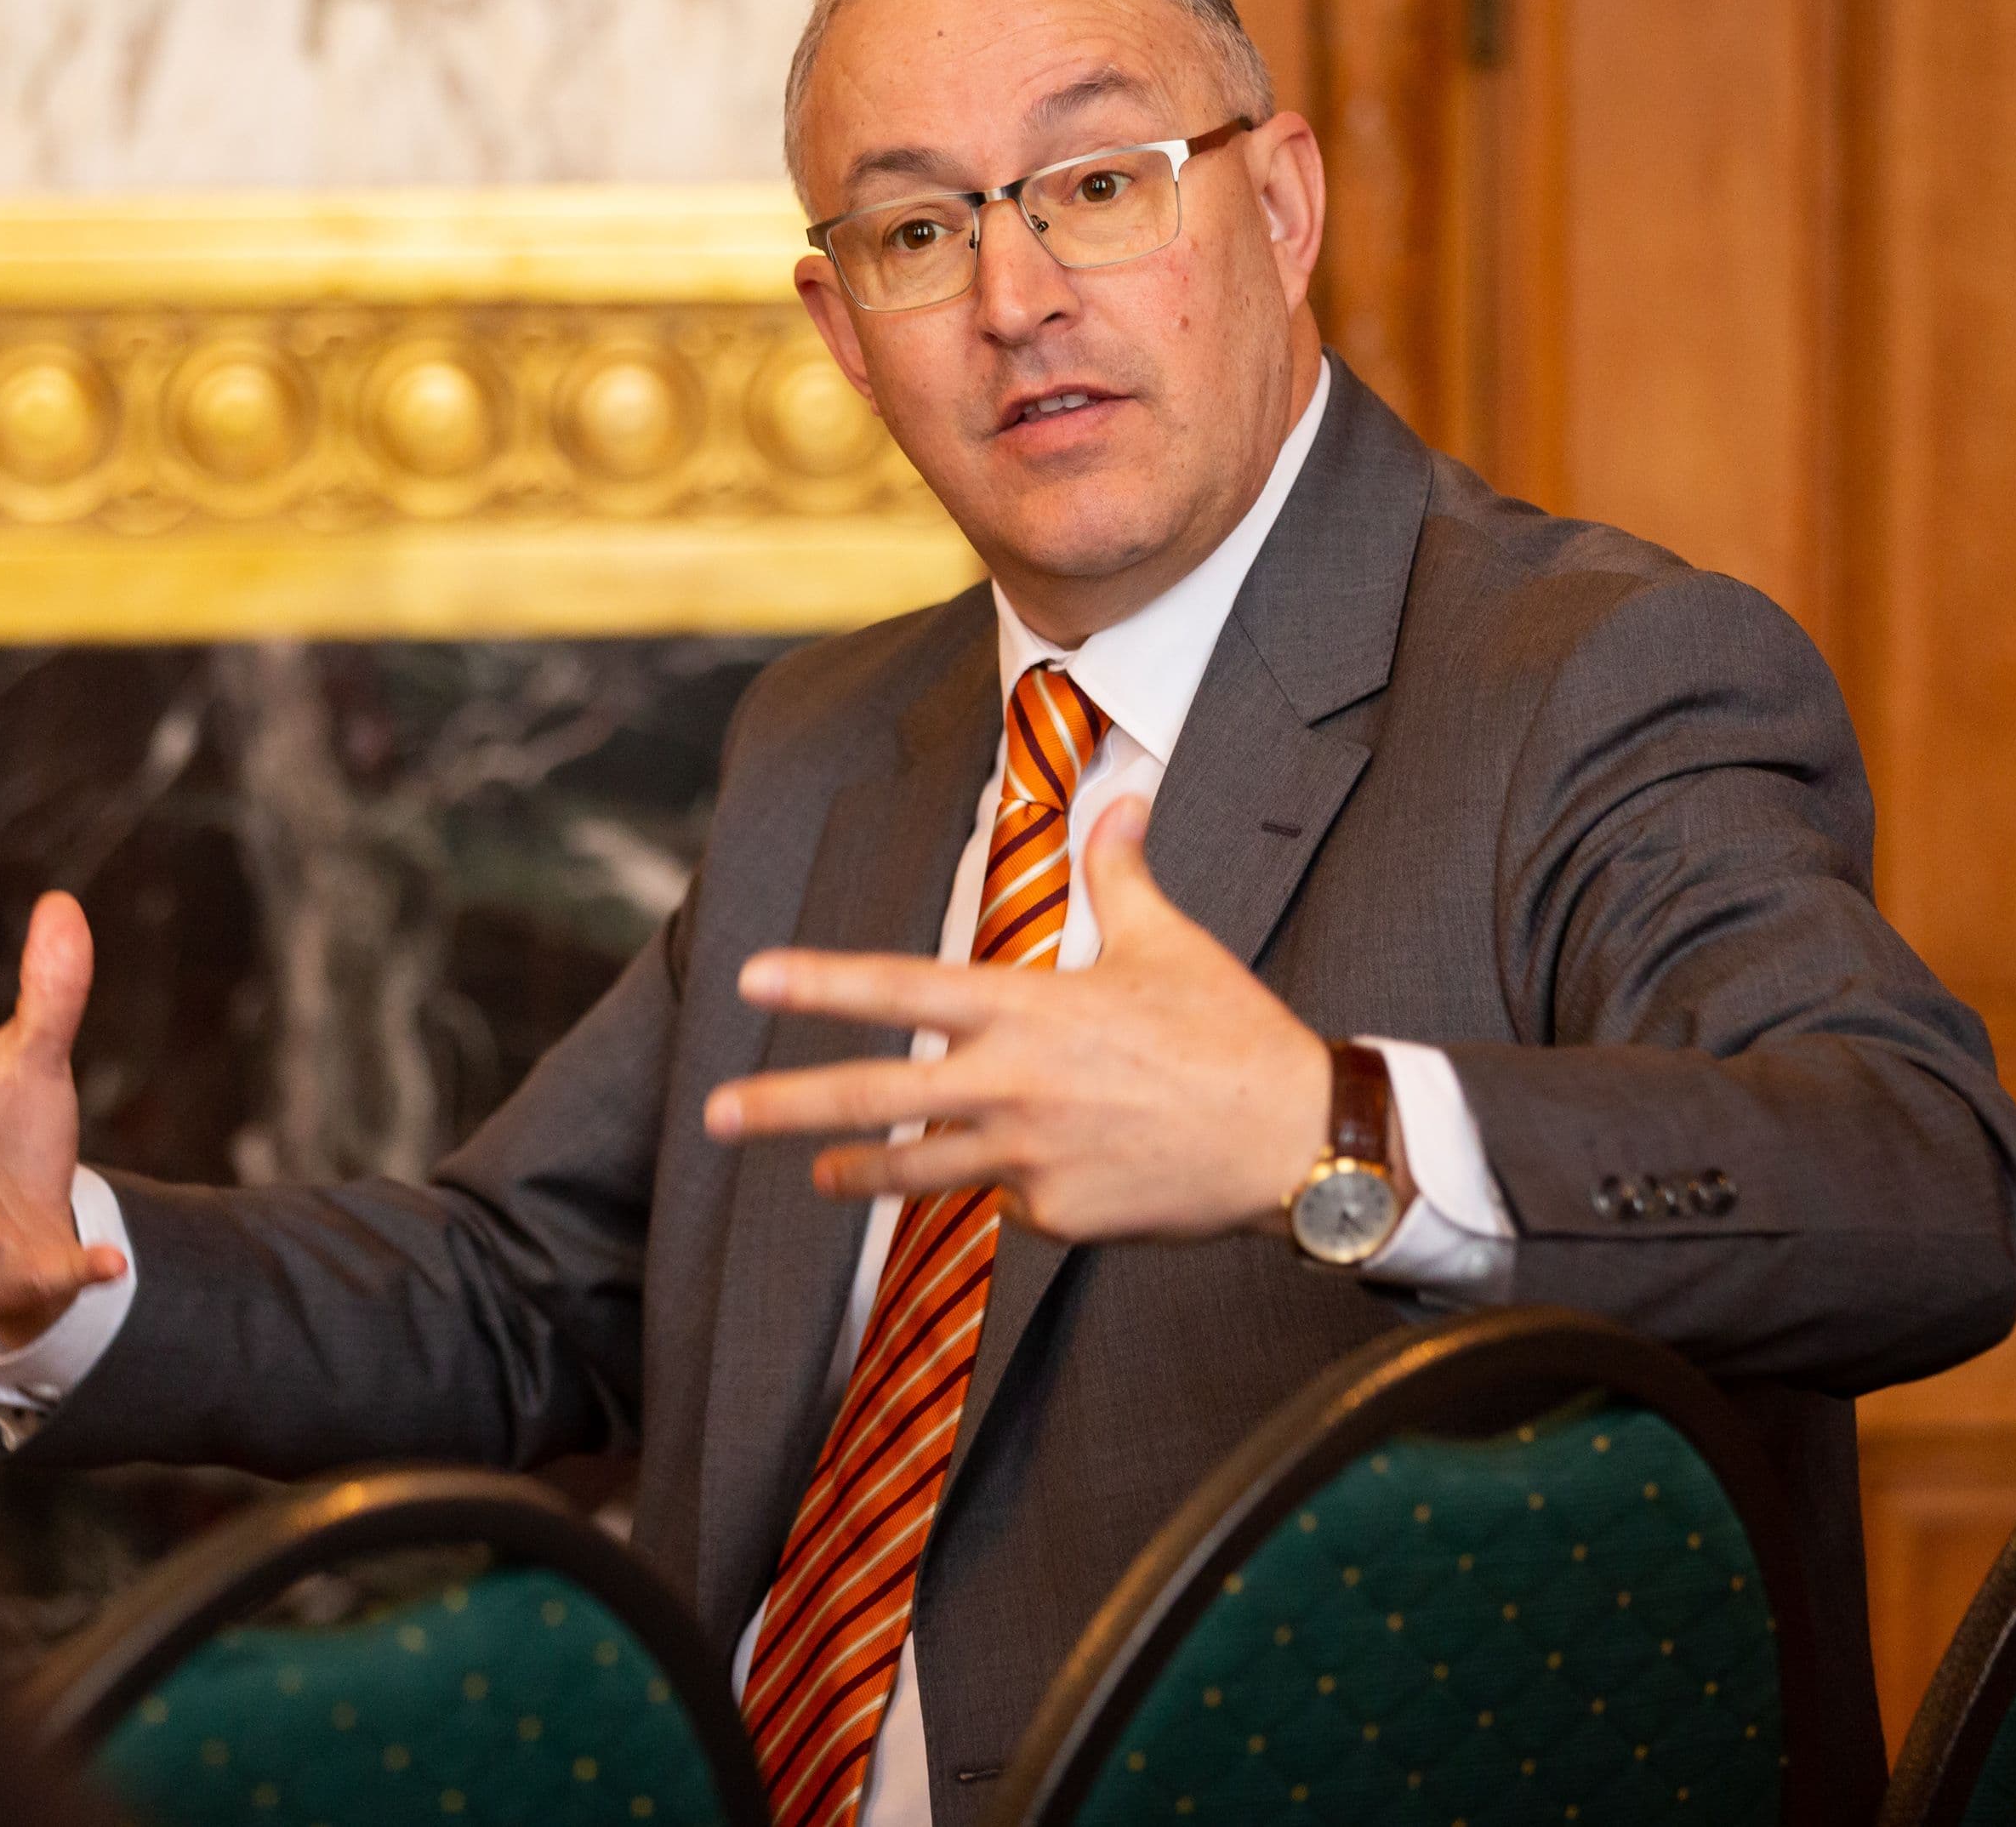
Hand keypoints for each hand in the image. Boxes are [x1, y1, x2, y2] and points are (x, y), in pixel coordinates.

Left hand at [701, 795, 1331, 1242]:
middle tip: (716, 1111)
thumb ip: (1121, 874)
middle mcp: (1014, 1085)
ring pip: (917, 1172)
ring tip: (811, 1174)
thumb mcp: (1171, 943)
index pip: (901, 988)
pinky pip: (1010, 1203)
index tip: (752, 979)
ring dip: (855, 1171)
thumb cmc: (1231, 1034)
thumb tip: (1118, 796)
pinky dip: (1016, 1188)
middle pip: (876, 1098)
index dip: (821, 983)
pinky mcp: (1058, 1219)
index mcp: (1028, 1010)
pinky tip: (1066, 1174)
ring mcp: (1031, 1159)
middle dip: (785, 1106)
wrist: (1299, 1140)